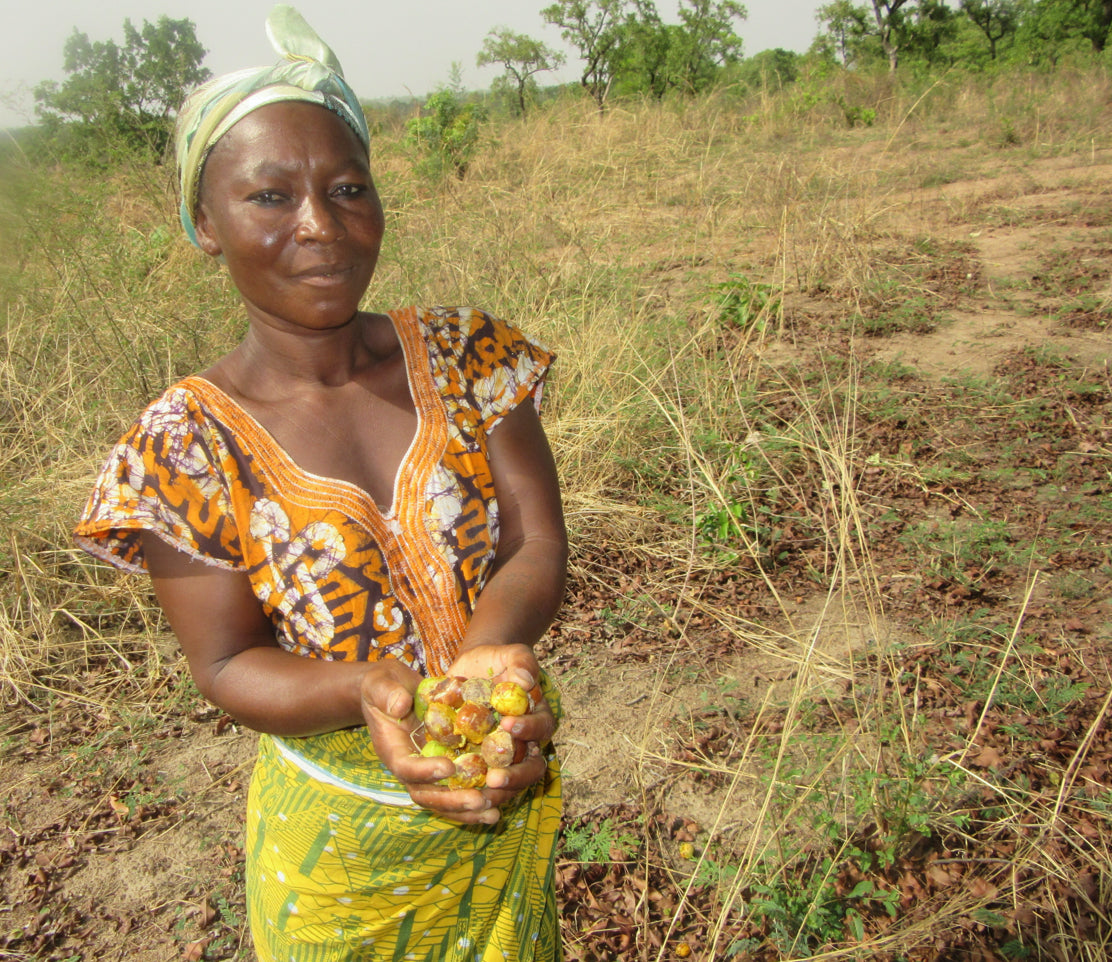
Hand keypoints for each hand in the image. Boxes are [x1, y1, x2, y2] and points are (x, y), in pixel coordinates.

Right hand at [360, 661, 504, 824]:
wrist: (391, 691)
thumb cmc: (383, 687)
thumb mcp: (380, 684)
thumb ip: (388, 694)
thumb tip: (400, 705)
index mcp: (392, 750)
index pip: (405, 767)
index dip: (425, 771)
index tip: (448, 767)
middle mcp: (410, 766)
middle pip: (426, 794)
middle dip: (452, 800)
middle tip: (479, 800)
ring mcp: (427, 770)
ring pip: (443, 799)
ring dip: (467, 810)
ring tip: (493, 812)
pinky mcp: (444, 764)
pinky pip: (457, 788)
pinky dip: (475, 800)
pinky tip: (499, 804)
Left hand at [447, 643, 555, 812]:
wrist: (471, 671)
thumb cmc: (495, 661)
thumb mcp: (510, 653)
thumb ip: (522, 661)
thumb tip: (527, 682)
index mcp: (538, 716)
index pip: (542, 727)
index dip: (528, 729)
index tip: (507, 725)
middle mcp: (526, 742)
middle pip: (533, 767)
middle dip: (516, 775)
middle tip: (495, 778)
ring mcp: (505, 758)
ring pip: (512, 785)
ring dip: (498, 793)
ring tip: (479, 795)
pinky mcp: (482, 766)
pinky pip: (485, 787)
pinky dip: (476, 795)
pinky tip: (462, 799)